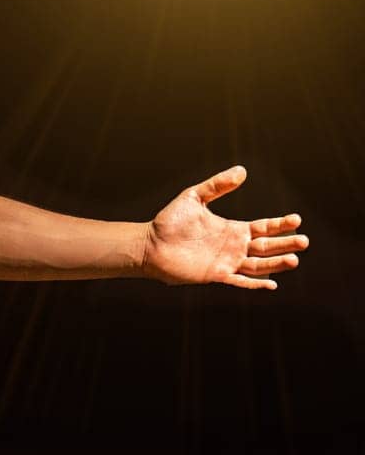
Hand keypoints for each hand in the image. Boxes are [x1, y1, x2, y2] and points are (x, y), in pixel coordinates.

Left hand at [143, 165, 307, 289]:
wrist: (149, 244)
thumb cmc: (169, 222)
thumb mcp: (194, 198)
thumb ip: (217, 185)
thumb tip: (241, 170)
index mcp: (232, 229)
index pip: (264, 228)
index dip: (280, 225)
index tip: (297, 219)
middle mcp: (234, 247)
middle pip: (267, 247)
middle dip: (285, 244)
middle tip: (304, 241)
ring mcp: (226, 262)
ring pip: (258, 265)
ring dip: (276, 264)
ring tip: (294, 260)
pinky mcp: (215, 274)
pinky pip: (240, 281)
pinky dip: (255, 284)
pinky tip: (271, 284)